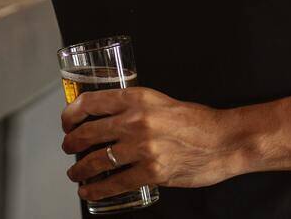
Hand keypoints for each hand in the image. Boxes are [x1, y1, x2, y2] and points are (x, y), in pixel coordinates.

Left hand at [61, 87, 246, 200]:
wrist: (224, 140)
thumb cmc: (195, 121)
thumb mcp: (159, 101)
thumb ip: (134, 108)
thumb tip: (107, 118)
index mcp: (136, 97)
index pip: (89, 102)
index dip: (70, 114)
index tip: (66, 122)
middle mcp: (136, 120)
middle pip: (87, 133)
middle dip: (71, 144)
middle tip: (68, 149)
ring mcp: (142, 147)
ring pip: (96, 160)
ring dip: (79, 170)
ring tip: (75, 173)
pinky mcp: (152, 172)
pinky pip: (114, 182)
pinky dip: (97, 189)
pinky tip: (89, 191)